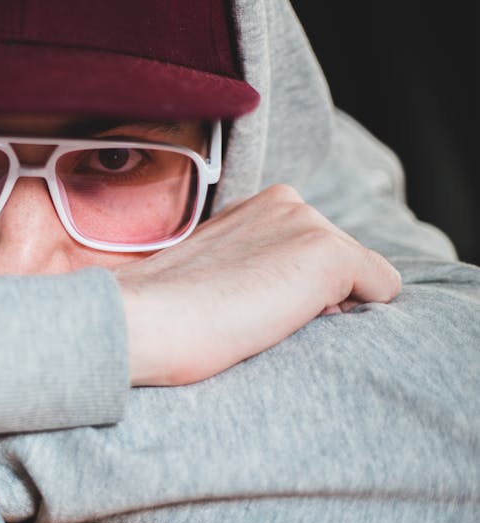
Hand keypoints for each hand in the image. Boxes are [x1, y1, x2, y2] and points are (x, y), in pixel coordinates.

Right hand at [113, 185, 400, 385]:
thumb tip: (282, 293)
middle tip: (251, 314)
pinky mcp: (327, 254)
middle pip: (339, 263)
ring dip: (326, 306)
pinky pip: (381, 289)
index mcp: (258, 206)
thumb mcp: (212, 274)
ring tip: (264, 317)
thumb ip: (251, 267)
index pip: (307, 252)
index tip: (242, 304)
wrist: (142, 321)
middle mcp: (288, 202)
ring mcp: (309, 224)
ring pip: (359, 277)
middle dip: (314, 294)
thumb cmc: (162, 313)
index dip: (288, 290)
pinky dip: (357, 315)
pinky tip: (294, 319)